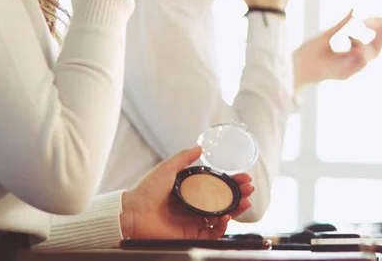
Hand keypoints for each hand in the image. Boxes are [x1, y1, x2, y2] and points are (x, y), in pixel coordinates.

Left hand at [120, 146, 253, 239]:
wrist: (133, 212)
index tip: (244, 177)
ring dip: (235, 210)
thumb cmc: (147, 190)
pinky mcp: (191, 235)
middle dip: (239, 195)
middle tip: (249, 189)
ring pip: (222, 217)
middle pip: (223, 202)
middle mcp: (195, 206)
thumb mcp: (167, 168)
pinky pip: (212, 233)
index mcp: (191, 190)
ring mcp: (194, 221)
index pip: (217, 186)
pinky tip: (226, 216)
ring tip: (244, 202)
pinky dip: (222, 226)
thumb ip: (184, 158)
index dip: (232, 182)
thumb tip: (199, 147)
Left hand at [293, 10, 381, 87]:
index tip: (380, 20)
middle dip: (381, 36)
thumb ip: (341, 24)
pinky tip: (351, 39)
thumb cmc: (308, 51)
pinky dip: (360, 50)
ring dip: (371, 42)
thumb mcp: (328, 34)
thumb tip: (353, 10)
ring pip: (371, 57)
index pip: (371, 45)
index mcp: (349, 54)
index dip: (378, 33)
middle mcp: (352, 63)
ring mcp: (350, 70)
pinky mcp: (344, 74)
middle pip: (376, 51)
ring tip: (361, 29)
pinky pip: (360, 63)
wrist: (295, 65)